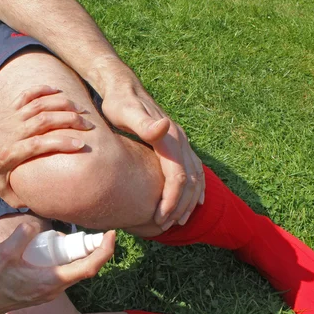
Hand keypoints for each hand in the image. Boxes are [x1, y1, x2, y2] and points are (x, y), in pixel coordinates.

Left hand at [0, 85, 92, 207]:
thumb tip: (39, 207)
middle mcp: (13, 132)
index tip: (80, 145)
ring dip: (61, 104)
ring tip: (81, 109)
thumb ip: (17, 198)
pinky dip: (42, 90)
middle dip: (69, 120)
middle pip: (45, 120)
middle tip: (88, 124)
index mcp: (11, 152)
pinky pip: (27, 96)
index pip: (40, 144)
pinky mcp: (9, 111)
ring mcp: (11, 119)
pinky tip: (58, 91)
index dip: (61, 143)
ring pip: (39, 106)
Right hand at [0, 223, 115, 313]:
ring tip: (76, 237)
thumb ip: (20, 238)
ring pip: (72, 272)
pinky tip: (55, 248)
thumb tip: (33, 226)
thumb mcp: (2, 255)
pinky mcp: (39, 290)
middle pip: (84, 269)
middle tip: (96, 231)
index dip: (104, 251)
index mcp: (50, 282)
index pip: (88, 267)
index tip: (111, 235)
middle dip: (94, 250)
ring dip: (79, 256)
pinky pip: (61, 274)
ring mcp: (46, 292)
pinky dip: (66, 260)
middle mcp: (53, 290)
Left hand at [101, 83, 204, 230]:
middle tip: (165, 225)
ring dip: (189, 201)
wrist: (123, 87)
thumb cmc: (119, 103)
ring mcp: (181, 143)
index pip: (178, 177)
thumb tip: (164, 126)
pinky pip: (193, 170)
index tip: (159, 218)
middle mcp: (180, 141)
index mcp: (170, 139)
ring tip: (177, 220)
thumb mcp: (125, 112)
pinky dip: (195, 188)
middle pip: (190, 181)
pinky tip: (192, 202)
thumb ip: (144, 123)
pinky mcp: (176, 145)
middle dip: (180, 206)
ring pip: (195, 177)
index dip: (171, 200)